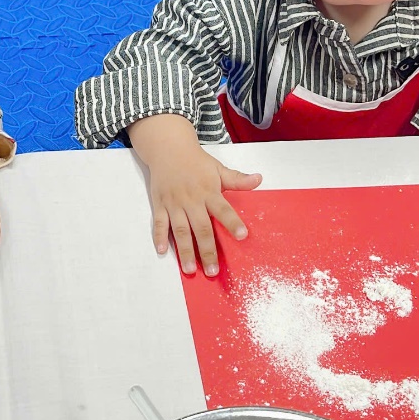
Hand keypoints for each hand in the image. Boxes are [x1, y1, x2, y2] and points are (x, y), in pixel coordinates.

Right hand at [128, 114, 259, 275]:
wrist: (168, 149)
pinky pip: (159, 223)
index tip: (242, 235)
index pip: (223, 209)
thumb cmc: (196, 162)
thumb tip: (259, 179)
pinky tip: (163, 252)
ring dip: (185, 250)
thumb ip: (238, 179)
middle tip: (213, 270)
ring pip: (180, 230)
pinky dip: (160, 237)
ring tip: (190, 269)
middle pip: (200, 228)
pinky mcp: (160, 204)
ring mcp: (174, 203)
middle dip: (207, 250)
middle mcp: (191, 200)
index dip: (232, 222)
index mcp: (208, 191)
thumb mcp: (218, 168)